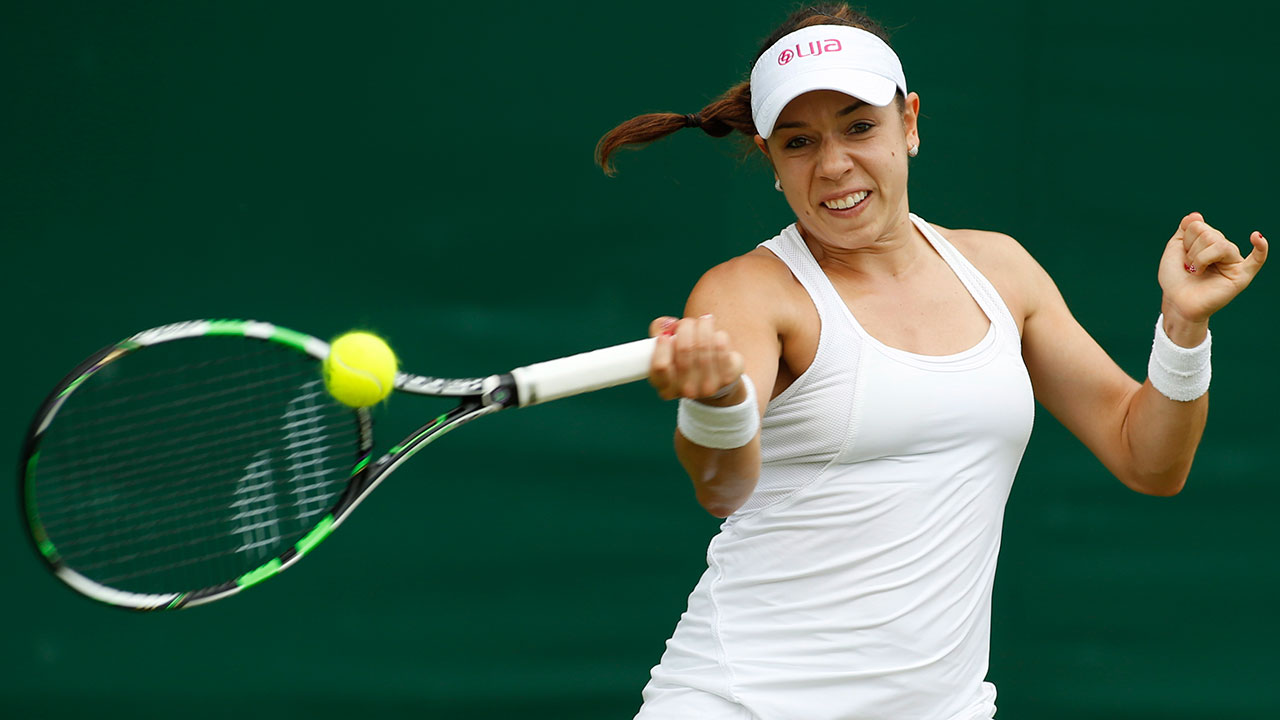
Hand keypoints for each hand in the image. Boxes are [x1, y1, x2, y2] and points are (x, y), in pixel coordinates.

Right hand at [647, 314, 745, 403]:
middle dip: (685, 327)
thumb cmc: (684, 358)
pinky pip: (721, 345)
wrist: (716, 380)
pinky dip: (718, 334)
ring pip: (703, 344)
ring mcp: (708, 387)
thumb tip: (669, 324)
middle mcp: (687, 391)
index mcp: (666, 389)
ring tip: (703, 321)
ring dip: (703, 325)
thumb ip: (658, 331)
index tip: (666, 336)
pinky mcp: (727, 377)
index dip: (662, 347)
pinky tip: (715, 334)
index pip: (661, 367)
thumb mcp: (666, 348)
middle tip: (687, 322)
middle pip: (684, 349)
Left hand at [1158, 212, 1266, 329]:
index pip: (1198, 225)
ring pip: (1220, 244)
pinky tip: (1257, 238)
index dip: (1185, 240)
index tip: (1183, 256)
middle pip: (1209, 234)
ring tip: (1197, 271)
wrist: (1177, 302)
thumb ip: (1185, 230)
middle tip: (1190, 267)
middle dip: (1192, 251)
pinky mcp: (1241, 276)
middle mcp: (1223, 250)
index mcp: (1209, 242)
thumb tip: (1196, 215)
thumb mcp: (1175, 249)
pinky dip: (1261, 248)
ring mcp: (1233, 262)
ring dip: (1200, 258)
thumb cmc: (1176, 279)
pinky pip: (1257, 260)